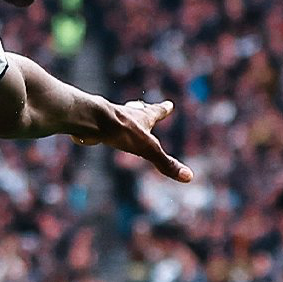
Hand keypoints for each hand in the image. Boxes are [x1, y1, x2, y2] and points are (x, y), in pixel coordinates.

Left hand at [76, 99, 191, 183]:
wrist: (94, 121)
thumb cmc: (123, 131)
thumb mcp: (148, 149)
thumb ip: (166, 163)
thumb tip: (188, 177)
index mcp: (143, 117)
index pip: (157, 112)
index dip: (163, 110)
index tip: (169, 104)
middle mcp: (128, 114)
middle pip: (138, 110)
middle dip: (143, 110)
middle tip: (144, 107)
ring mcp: (112, 117)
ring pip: (119, 116)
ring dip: (123, 118)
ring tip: (122, 121)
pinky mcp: (96, 124)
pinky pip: (101, 125)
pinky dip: (104, 128)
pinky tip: (98, 133)